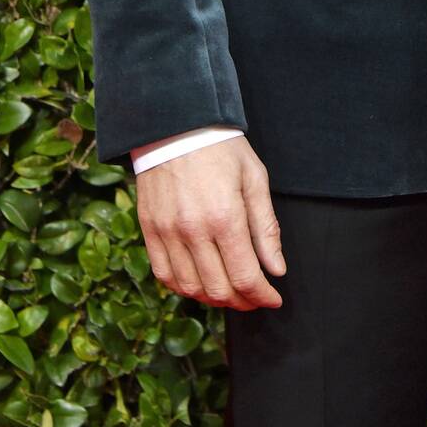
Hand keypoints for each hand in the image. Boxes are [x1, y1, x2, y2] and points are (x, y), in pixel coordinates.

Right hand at [135, 135, 286, 309]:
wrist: (175, 124)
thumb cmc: (221, 148)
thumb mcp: (255, 178)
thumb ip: (266, 227)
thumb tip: (276, 269)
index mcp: (225, 217)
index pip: (245, 277)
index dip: (262, 296)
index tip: (274, 298)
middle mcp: (193, 230)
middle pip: (219, 289)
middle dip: (243, 302)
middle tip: (255, 297)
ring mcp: (167, 232)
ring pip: (190, 288)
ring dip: (214, 299)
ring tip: (231, 291)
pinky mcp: (150, 230)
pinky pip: (164, 275)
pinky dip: (184, 287)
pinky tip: (200, 282)